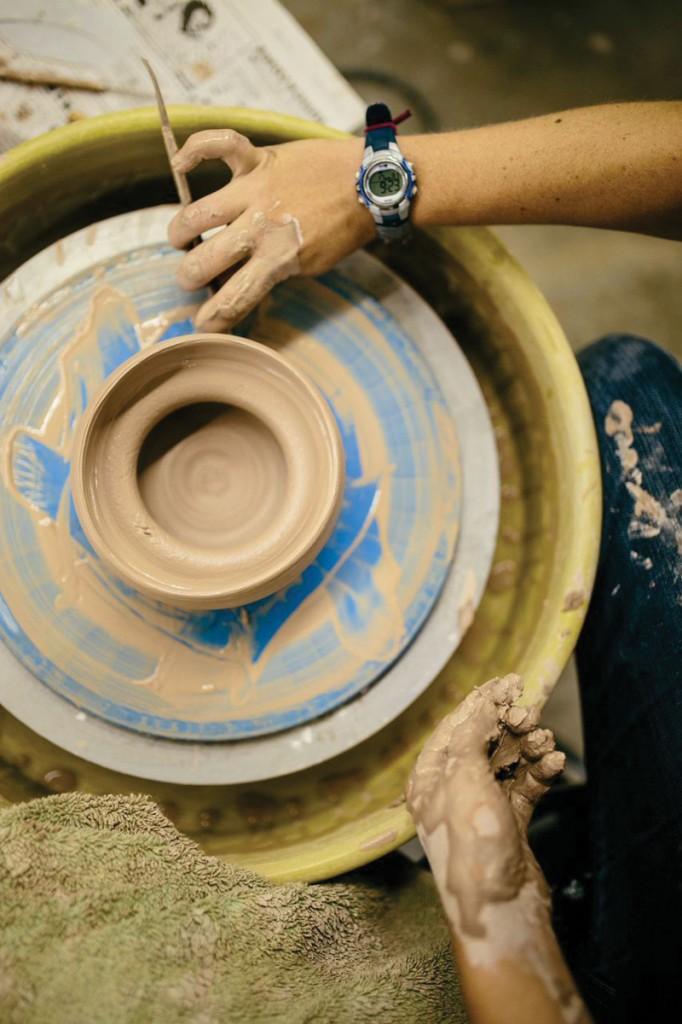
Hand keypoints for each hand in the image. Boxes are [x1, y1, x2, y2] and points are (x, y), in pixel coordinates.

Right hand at [167, 130, 374, 331]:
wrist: (372, 184)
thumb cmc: (344, 228)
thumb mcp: (312, 263)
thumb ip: (275, 270)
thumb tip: (242, 279)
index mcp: (278, 258)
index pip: (236, 296)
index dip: (213, 316)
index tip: (201, 325)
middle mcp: (261, 225)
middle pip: (206, 259)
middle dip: (189, 275)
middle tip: (189, 278)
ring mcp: (257, 190)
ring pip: (200, 213)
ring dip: (182, 231)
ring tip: (181, 237)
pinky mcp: (261, 160)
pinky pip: (220, 145)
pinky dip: (195, 150)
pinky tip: (179, 165)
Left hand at [406, 675, 564, 937]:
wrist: (500, 910)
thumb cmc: (471, 846)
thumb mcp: (464, 779)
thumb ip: (470, 736)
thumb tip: (480, 706)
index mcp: (429, 778)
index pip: (453, 726)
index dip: (480, 700)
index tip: (508, 680)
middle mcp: (451, 790)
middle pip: (482, 740)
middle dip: (508, 723)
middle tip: (528, 713)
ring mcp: (481, 806)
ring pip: (507, 760)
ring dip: (528, 746)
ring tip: (544, 743)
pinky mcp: (508, 821)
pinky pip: (524, 784)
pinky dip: (539, 772)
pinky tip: (553, 765)